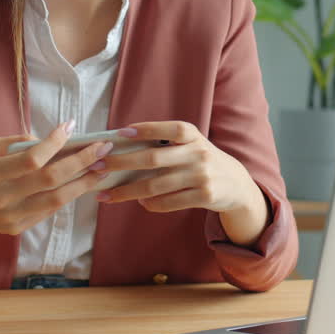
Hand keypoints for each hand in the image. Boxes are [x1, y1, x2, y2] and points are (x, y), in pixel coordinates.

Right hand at [0, 121, 114, 235]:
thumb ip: (15, 143)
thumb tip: (48, 139)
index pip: (32, 158)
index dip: (55, 142)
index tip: (71, 126)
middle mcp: (3, 197)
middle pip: (51, 179)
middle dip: (82, 161)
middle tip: (102, 147)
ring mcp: (11, 216)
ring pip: (57, 199)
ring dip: (84, 182)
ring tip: (102, 167)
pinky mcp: (17, 227)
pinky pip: (49, 210)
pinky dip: (67, 195)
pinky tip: (81, 182)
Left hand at [92, 121, 268, 245]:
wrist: (236, 184)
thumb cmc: (201, 160)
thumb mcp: (191, 145)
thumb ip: (165, 145)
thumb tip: (123, 149)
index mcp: (193, 135)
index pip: (168, 129)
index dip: (146, 129)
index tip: (121, 133)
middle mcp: (198, 153)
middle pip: (153, 159)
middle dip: (122, 163)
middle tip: (98, 166)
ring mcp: (202, 176)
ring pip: (156, 186)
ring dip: (128, 191)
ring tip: (108, 194)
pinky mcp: (204, 196)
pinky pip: (169, 202)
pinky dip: (150, 204)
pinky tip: (139, 202)